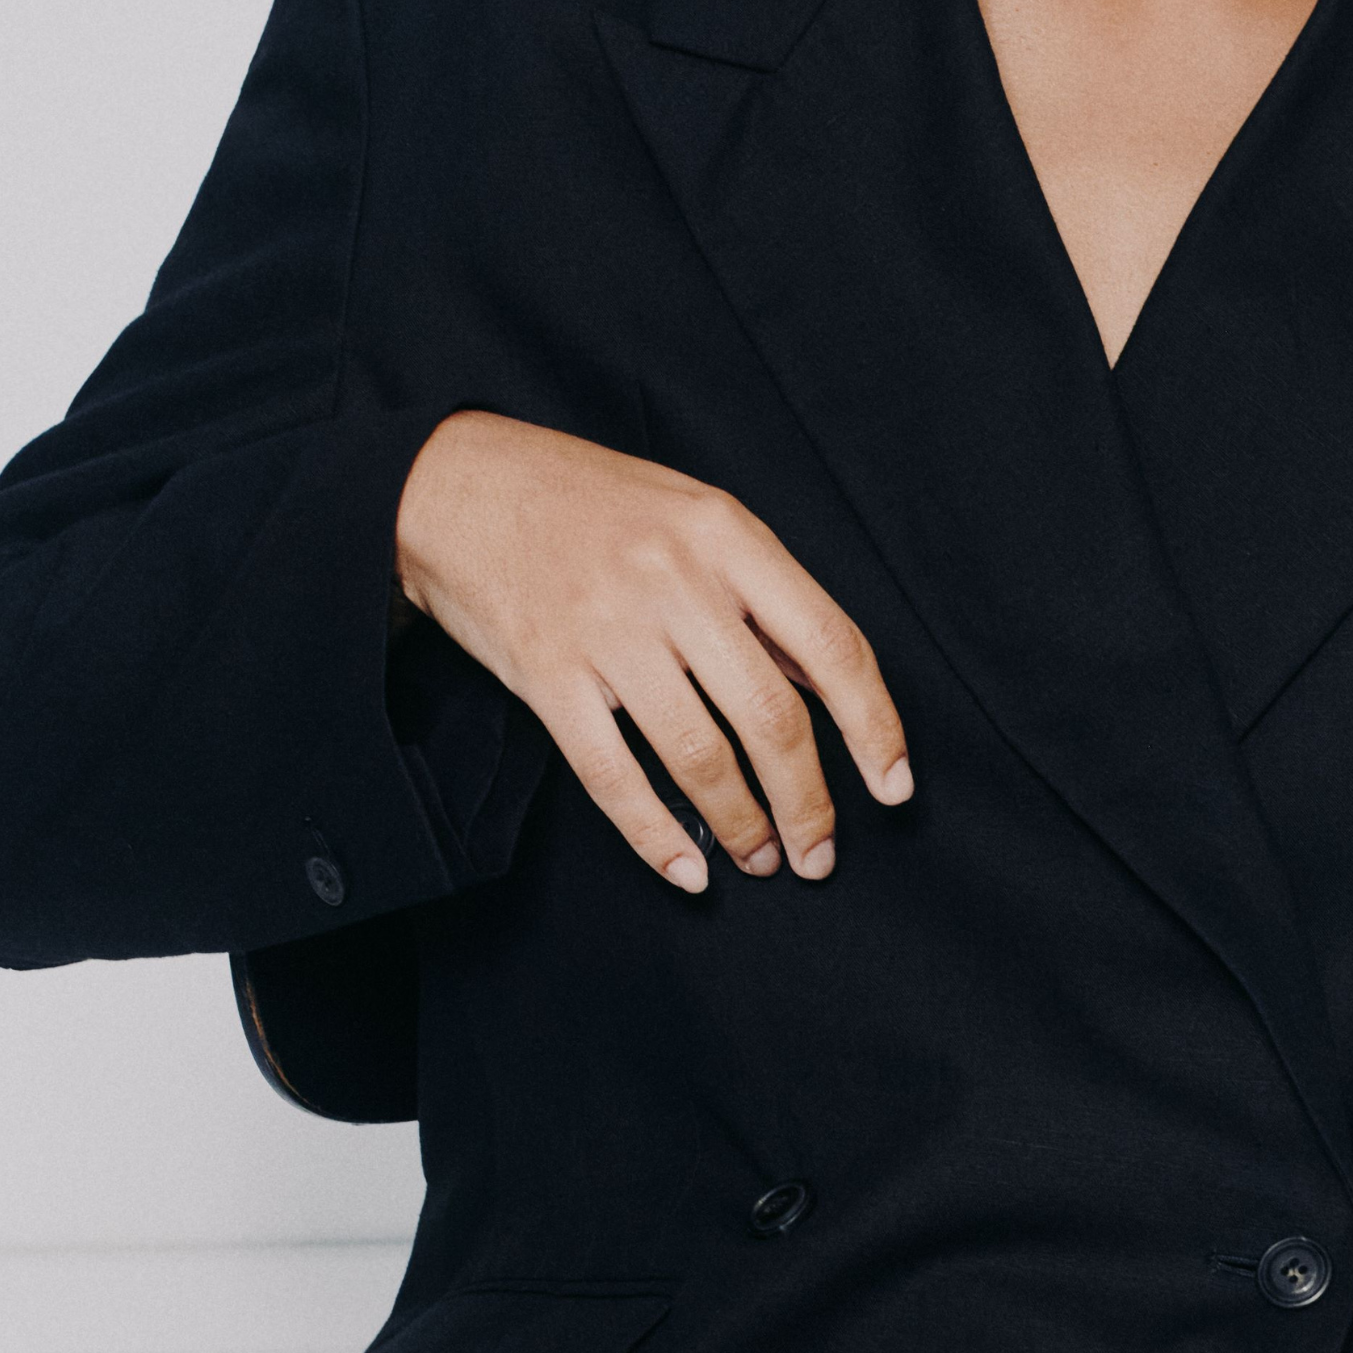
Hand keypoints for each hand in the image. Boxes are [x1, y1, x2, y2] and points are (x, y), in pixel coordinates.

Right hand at [396, 412, 911, 892]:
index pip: (832, 645)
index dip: (874, 728)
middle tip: (820, 853)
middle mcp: (675, 583)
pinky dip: (657, 836)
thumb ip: (759, 592)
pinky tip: (688, 869)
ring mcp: (608, 631)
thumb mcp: (693, 514)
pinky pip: (613, 775)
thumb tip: (826, 684)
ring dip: (742, 825)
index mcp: (727, 536)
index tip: (893, 789)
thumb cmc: (589, 500)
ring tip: (761, 860)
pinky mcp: (546, 675)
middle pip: (773, 717)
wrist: (459, 484)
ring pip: (700, 756)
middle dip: (807, 803)